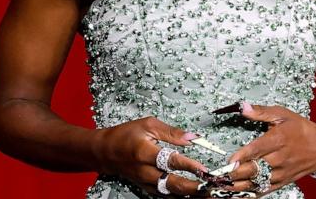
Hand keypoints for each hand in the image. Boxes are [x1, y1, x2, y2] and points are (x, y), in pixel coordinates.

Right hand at [93, 115, 214, 196]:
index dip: (189, 165)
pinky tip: (191, 193)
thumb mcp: (148, 125)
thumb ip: (171, 132)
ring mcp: (145, 181)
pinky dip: (178, 194)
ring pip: (170, 192)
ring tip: (205, 191)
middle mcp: (145, 170)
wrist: (105, 152)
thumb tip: (192, 137)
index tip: (204, 168)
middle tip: (209, 186)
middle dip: (193, 186)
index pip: (171, 161)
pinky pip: (165, 194)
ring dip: (188, 193)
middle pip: (172, 183)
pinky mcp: (146, 187)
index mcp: (144, 152)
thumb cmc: (125, 135)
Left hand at [216, 102, 315, 194]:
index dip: (244, 155)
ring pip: (258, 181)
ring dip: (240, 185)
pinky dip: (250, 193)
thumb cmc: (301, 129)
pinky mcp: (282, 182)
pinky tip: (237, 193)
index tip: (230, 160)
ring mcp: (281, 172)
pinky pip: (264, 190)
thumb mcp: (282, 114)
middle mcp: (280, 158)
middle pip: (256, 168)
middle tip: (220, 173)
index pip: (259, 149)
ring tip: (223, 185)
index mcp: (279, 139)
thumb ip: (261, 112)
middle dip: (237, 172)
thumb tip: (243, 107)